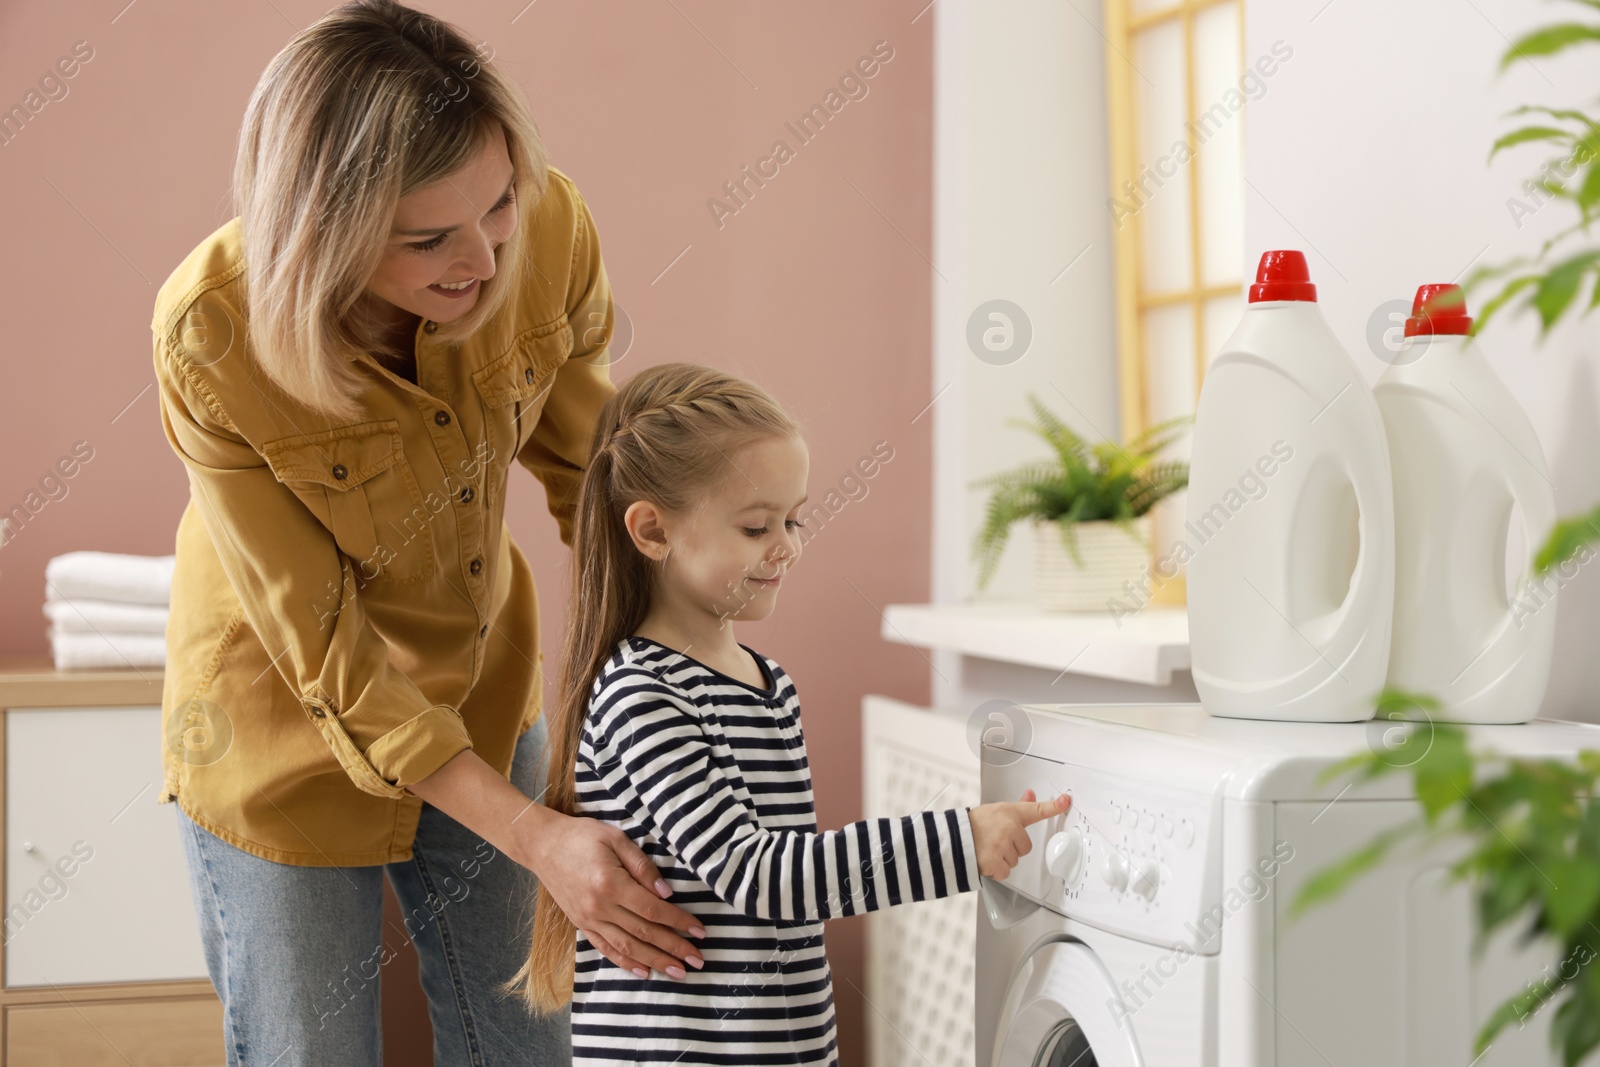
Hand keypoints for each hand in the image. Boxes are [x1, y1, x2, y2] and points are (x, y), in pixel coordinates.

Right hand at [405, 748, 705, 978]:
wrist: (542, 845)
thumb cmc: (582, 836)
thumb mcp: (616, 839)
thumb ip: (643, 866)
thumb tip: (666, 893)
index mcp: (610, 883)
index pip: (653, 909)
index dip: (679, 922)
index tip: (700, 932)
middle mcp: (600, 907)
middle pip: (643, 933)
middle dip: (673, 948)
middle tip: (697, 961)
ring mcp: (589, 919)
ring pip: (627, 946)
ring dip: (655, 962)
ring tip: (678, 972)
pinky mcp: (581, 924)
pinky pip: (606, 948)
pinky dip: (626, 962)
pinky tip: (644, 971)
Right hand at [969, 789, 1070, 879]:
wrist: (952, 838)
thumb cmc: (973, 825)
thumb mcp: (996, 810)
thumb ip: (1018, 806)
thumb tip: (1030, 795)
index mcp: (1010, 814)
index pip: (1036, 809)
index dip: (1053, 806)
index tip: (1065, 801)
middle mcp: (1009, 828)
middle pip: (1025, 847)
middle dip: (1013, 848)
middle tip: (996, 842)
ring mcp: (1002, 845)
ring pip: (1015, 860)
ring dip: (1003, 859)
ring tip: (988, 849)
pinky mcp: (996, 862)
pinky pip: (1006, 872)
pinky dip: (997, 871)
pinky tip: (986, 860)